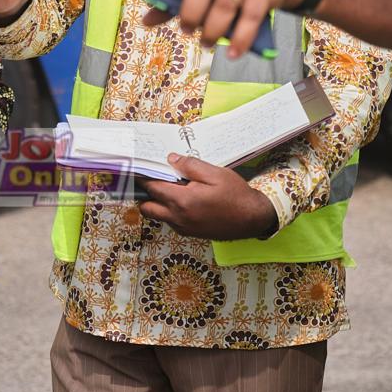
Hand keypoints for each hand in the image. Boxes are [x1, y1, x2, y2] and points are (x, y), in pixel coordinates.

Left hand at [140, 154, 277, 239]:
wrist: (252, 219)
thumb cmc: (236, 195)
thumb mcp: (215, 173)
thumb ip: (190, 165)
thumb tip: (171, 159)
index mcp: (182, 201)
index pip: (152, 188)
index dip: (144, 177)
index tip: (140, 169)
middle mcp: (178, 218)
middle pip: (147, 207)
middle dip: (146, 193)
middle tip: (154, 179)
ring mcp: (183, 228)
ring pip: (158, 216)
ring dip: (158, 203)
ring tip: (171, 188)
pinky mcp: (190, 233)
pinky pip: (171, 222)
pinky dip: (170, 211)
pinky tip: (185, 199)